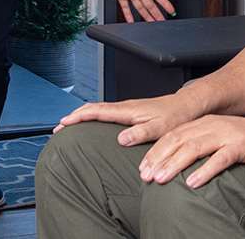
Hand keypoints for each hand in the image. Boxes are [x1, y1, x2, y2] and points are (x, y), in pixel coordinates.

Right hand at [54, 92, 200, 146]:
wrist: (186, 106)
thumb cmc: (175, 117)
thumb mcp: (160, 128)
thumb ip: (141, 133)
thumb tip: (120, 139)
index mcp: (127, 111)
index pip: (96, 111)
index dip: (78, 117)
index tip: (63, 124)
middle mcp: (124, 107)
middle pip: (92, 109)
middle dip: (73, 117)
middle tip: (58, 128)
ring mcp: (126, 108)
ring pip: (97, 109)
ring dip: (81, 116)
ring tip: (69, 126)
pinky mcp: (130, 112)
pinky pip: (105, 112)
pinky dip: (92, 116)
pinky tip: (92, 124)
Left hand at [102, 0, 174, 20]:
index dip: (165, 3)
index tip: (171, 10)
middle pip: (150, 4)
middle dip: (157, 13)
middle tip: (162, 21)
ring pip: (140, 7)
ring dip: (146, 15)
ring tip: (152, 23)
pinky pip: (125, 7)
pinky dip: (128, 14)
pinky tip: (131, 21)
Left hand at [138, 115, 244, 188]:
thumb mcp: (219, 138)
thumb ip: (199, 145)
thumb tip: (175, 161)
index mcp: (203, 123)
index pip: (172, 135)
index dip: (155, 151)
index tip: (142, 167)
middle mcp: (211, 125)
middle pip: (177, 140)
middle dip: (158, 158)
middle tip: (144, 175)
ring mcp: (226, 134)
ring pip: (193, 148)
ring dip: (174, 164)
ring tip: (161, 179)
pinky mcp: (241, 146)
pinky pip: (219, 159)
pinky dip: (204, 171)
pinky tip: (192, 182)